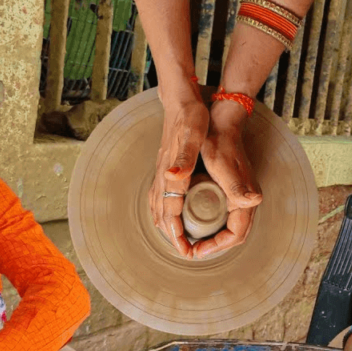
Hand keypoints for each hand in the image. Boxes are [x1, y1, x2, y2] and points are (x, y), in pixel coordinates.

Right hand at [148, 82, 208, 258]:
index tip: (186, 252)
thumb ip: (183, 156)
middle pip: (162, 215)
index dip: (177, 235)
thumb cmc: (191, 115)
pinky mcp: (166, 166)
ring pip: (158, 207)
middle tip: (184, 253)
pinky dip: (163, 211)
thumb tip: (173, 177)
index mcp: (172, 174)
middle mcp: (164, 176)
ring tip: (176, 239)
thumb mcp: (193, 134)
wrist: (179, 97)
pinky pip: (160, 197)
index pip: (171, 212)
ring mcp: (163, 172)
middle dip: (171, 236)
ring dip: (165, 226)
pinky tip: (169, 213)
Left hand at [192, 102, 261, 258]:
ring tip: (193, 243)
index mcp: (245, 199)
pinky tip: (196, 224)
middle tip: (193, 251)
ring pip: (229, 227)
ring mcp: (239, 196)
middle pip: (233, 235)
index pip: (236, 235)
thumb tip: (254, 201)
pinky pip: (224, 216)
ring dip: (213, 238)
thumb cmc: (221, 142)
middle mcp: (245, 200)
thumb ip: (237, 186)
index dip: (217, 247)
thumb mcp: (224, 166)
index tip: (197, 251)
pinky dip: (211, 225)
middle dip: (214, 247)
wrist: (222, 122)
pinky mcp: (231, 190)